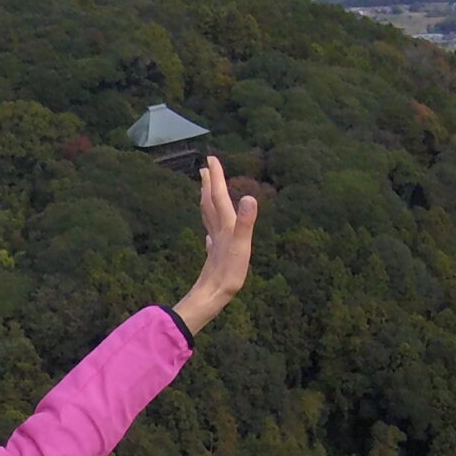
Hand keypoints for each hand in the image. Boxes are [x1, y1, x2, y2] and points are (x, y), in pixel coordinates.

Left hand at [173, 157, 257, 335]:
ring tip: (205, 192)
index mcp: (226, 225)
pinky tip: (210, 233)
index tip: (211, 158)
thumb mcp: (242, 247)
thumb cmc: (228, 274)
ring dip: (207, 201)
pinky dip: (211, 227)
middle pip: (210, 203)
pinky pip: (212, 236)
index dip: (217, 177)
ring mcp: (215, 243)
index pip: (220, 196)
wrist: (211, 296)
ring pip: (209, 217)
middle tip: (205, 168)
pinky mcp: (215, 255)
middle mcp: (218, 231)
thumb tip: (250, 197)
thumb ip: (246, 222)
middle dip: (209, 185)